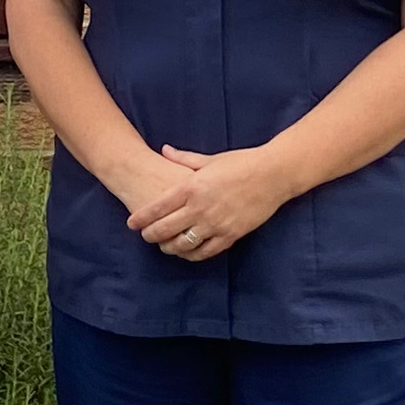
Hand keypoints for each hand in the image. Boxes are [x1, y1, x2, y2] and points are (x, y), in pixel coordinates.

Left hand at [129, 144, 292, 263]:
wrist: (273, 174)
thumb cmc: (240, 163)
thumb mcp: (210, 159)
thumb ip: (183, 158)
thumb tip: (164, 150)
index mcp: (192, 187)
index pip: (157, 208)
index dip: (141, 218)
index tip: (132, 224)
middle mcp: (200, 208)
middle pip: (165, 229)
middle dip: (150, 235)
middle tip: (145, 235)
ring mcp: (215, 224)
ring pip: (183, 244)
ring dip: (169, 247)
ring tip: (165, 245)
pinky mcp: (230, 235)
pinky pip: (205, 252)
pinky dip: (192, 254)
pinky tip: (187, 252)